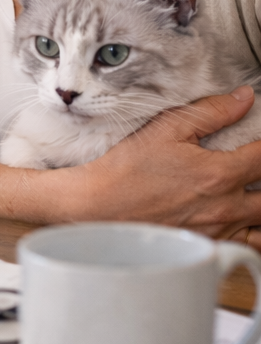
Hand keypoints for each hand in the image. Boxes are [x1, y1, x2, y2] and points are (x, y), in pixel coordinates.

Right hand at [53, 86, 260, 236]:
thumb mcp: (167, 128)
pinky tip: (245, 218)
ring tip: (252, 191)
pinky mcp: (207, 244)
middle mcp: (225, 206)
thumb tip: (244, 98)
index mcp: (220, 174)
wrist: (99, 206)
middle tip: (254, 165)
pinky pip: (247, 244)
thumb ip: (211, 112)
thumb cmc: (128, 168)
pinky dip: (253, 232)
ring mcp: (218, 230)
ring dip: (260, 205)